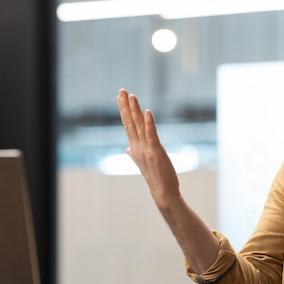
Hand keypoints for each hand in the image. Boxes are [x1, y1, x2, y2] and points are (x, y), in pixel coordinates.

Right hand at [116, 89, 179, 205]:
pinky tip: (147, 112)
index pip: (128, 125)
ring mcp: (146, 150)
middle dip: (125, 106)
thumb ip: (134, 154)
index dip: (124, 111)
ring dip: (135, 110)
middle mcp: (138, 147)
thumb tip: (127, 148)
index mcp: (135, 148)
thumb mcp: (143, 163)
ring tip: (131, 96)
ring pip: (138, 126)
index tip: (120, 97)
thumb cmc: (155, 178)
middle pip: (130, 123)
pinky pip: (152, 135)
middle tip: (121, 91)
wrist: (163, 192)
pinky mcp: (156, 152)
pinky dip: (149, 123)